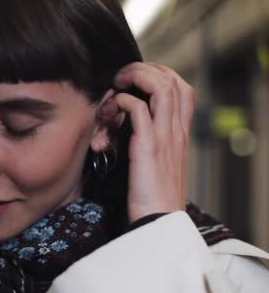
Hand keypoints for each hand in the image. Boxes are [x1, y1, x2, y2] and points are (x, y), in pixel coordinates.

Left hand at [100, 62, 195, 222]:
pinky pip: (137, 108)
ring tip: (116, 87)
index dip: (157, 75)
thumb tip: (124, 124)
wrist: (158, 223)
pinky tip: (110, 112)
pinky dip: (121, 101)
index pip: (181, 88)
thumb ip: (147, 140)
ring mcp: (165, 137)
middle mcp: (176, 131)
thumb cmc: (150, 196)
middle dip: (145, 69)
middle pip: (173, 79)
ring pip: (162, 85)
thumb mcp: (154, 162)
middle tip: (121, 79)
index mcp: (179, 133)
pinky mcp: (148, 147)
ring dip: (135, 77)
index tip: (132, 81)